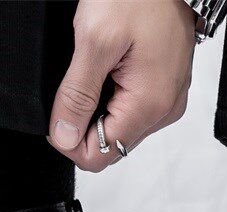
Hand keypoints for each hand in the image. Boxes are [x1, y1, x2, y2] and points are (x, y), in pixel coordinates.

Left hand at [48, 0, 195, 171]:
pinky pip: (132, 110)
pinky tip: (110, 69)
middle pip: (110, 146)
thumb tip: (64, 138)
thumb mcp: (95, 40)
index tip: (59, 110)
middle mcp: (163, 112)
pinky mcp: (166, 90)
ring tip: (96, 70)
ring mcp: (167, 102)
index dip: (69, 141)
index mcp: (149, 106)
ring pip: (119, 129)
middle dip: (83, 124)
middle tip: (75, 83)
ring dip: (98, 109)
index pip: (99, 156)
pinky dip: (113, 97)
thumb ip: (77, 95)